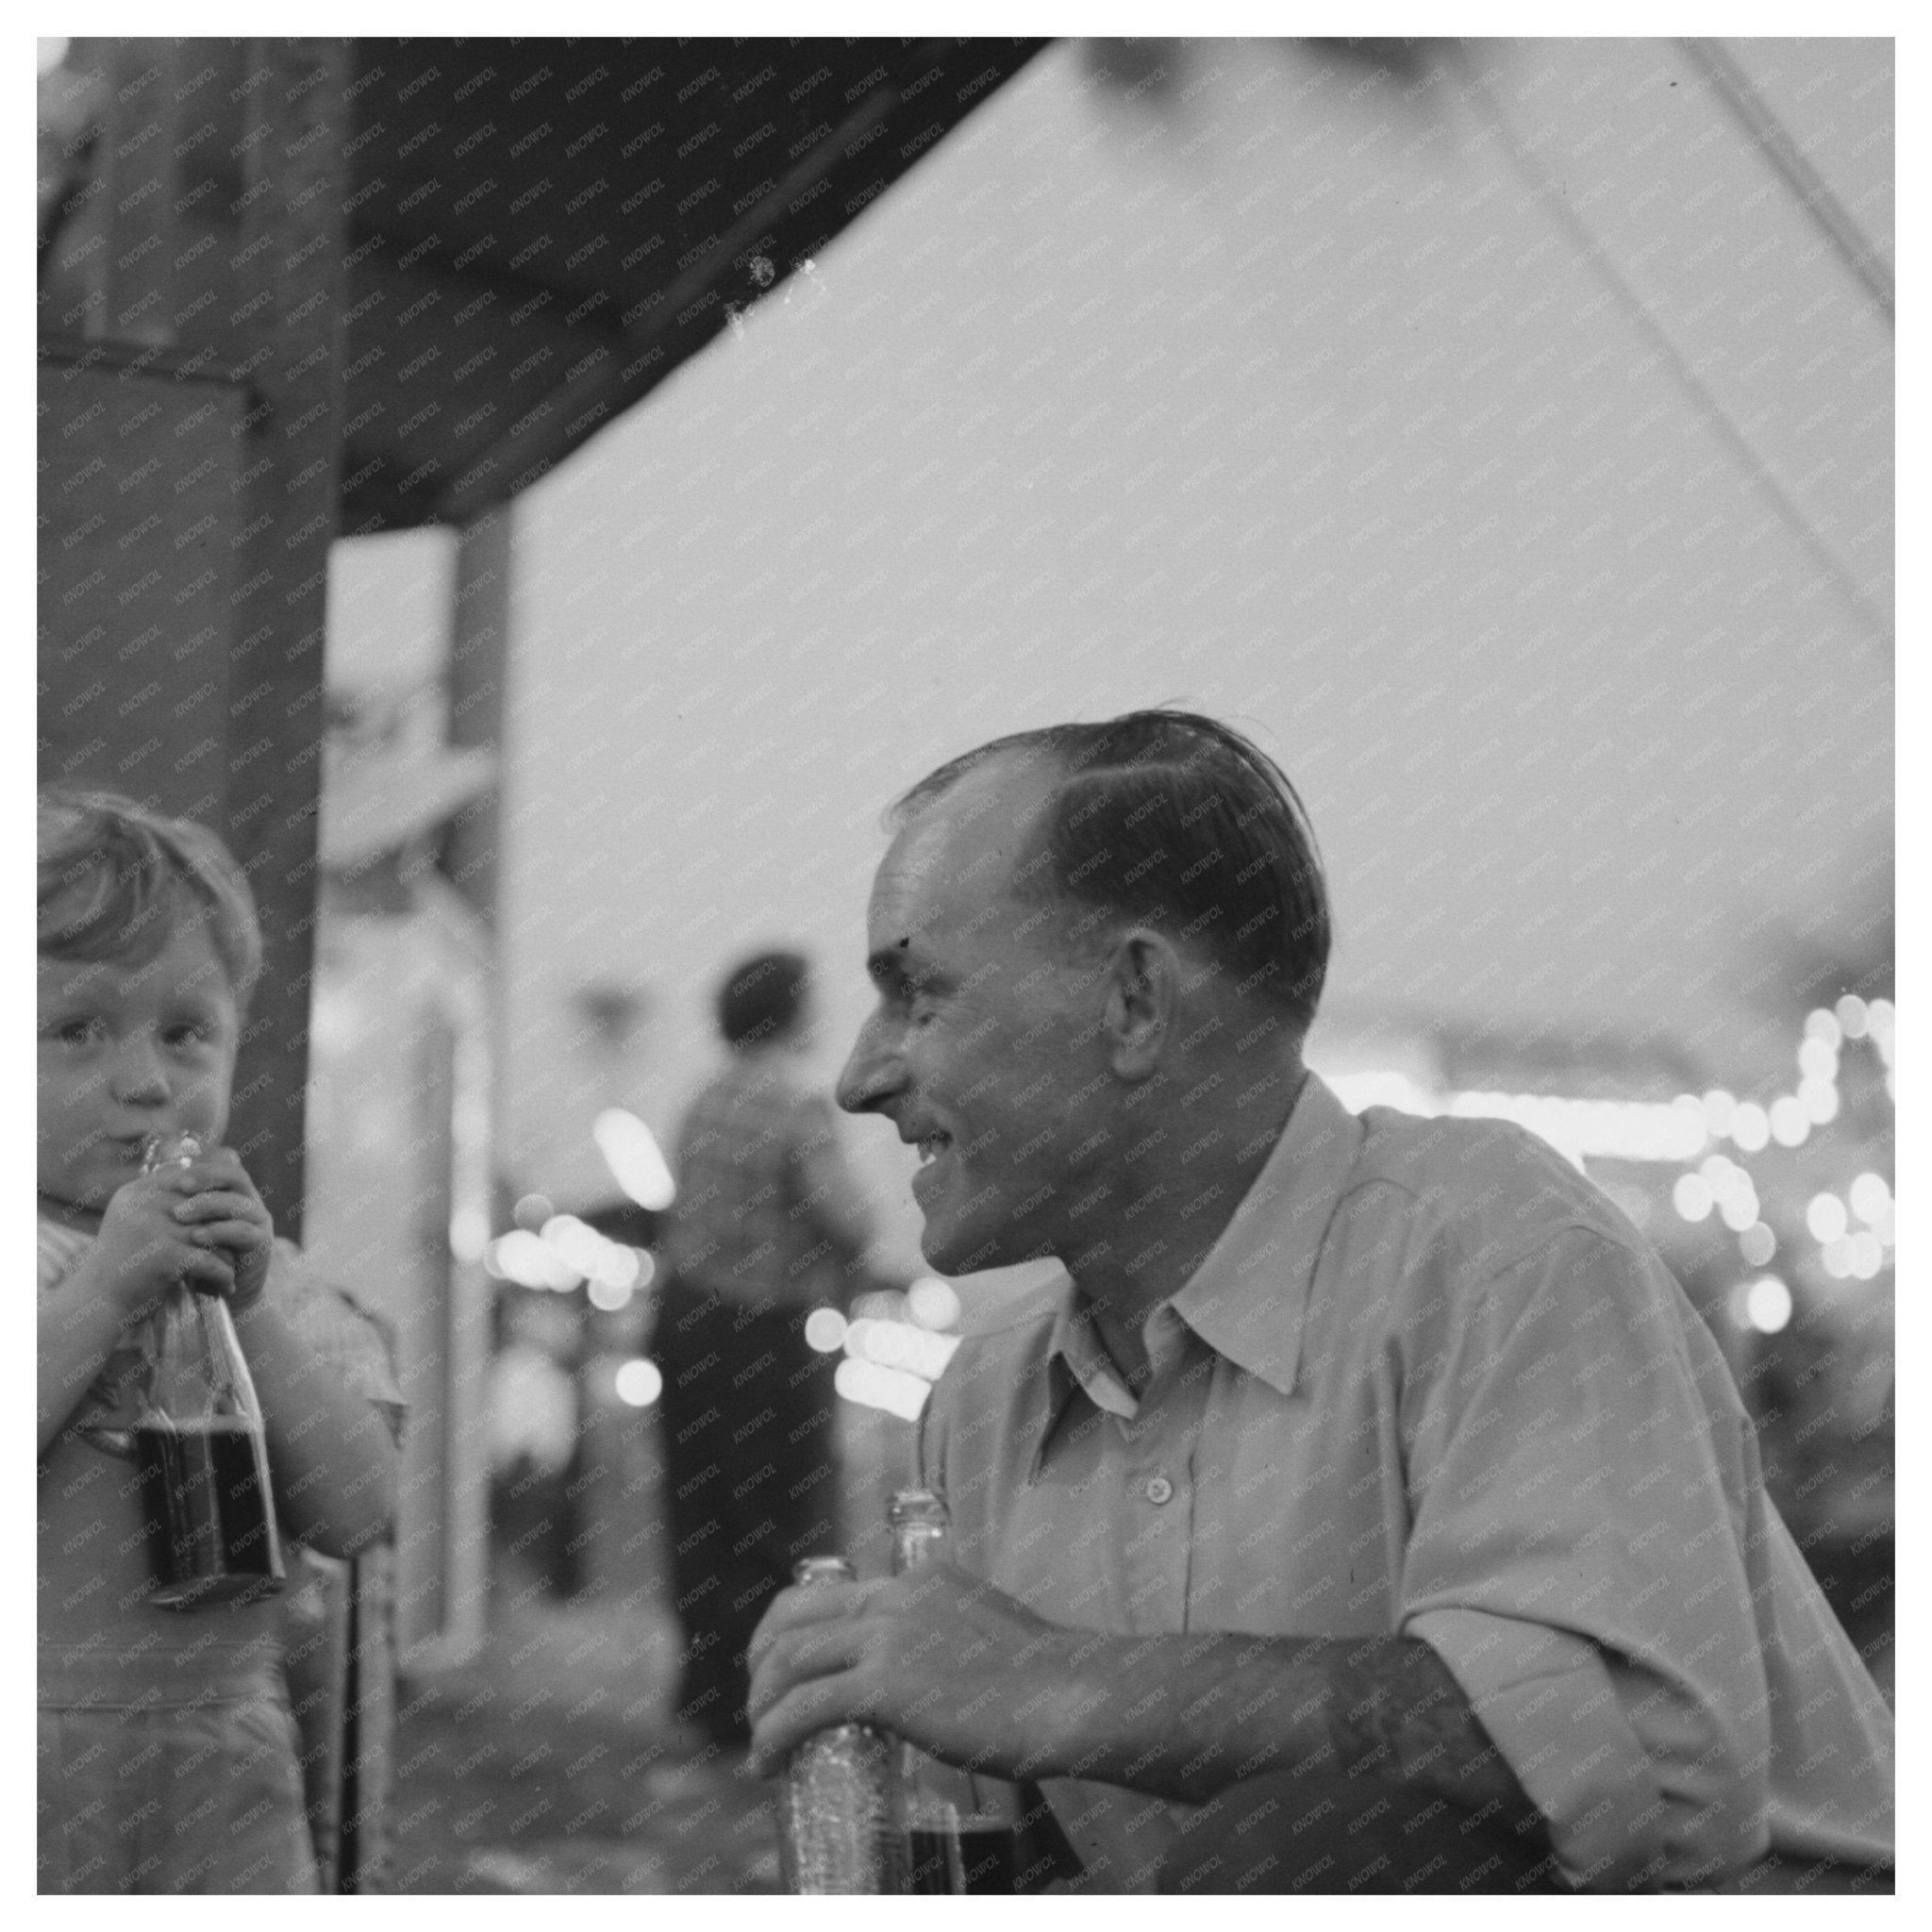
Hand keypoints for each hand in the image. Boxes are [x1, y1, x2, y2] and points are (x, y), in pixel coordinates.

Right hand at [85, 1165, 235, 1319]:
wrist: (98, 1300)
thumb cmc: (123, 1260)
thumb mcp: (134, 1218)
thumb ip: (161, 1198)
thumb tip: (203, 1175)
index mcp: (136, 1192)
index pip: (188, 1179)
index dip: (212, 1196)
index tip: (228, 1216)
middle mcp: (143, 1205)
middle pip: (204, 1205)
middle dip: (225, 1225)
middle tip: (240, 1241)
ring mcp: (154, 1229)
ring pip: (212, 1234)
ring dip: (228, 1253)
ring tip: (236, 1265)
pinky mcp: (164, 1256)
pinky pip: (209, 1261)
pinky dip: (222, 1275)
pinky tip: (228, 1286)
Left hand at [167, 1146, 274, 1310]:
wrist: (222, 1295)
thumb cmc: (201, 1257)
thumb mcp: (189, 1228)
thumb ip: (182, 1205)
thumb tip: (153, 1178)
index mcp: (235, 1194)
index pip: (223, 1167)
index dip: (201, 1168)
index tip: (172, 1175)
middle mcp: (251, 1203)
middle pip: (236, 1177)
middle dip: (207, 1179)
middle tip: (179, 1186)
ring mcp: (259, 1223)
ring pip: (238, 1203)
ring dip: (208, 1205)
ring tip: (178, 1214)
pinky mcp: (262, 1244)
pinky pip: (243, 1231)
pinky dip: (219, 1231)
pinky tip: (195, 1236)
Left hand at [746, 1559, 1078, 1779]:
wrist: (1072, 1695)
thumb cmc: (1048, 1681)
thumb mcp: (989, 1633)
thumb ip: (952, 1640)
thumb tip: (935, 1678)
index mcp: (920, 1580)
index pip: (834, 1591)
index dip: (794, 1628)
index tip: (786, 1665)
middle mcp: (896, 1597)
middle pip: (794, 1615)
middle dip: (761, 1658)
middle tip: (758, 1700)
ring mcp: (889, 1637)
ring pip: (790, 1659)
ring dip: (762, 1704)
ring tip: (760, 1740)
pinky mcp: (887, 1684)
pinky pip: (806, 1707)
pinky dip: (775, 1733)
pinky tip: (768, 1760)